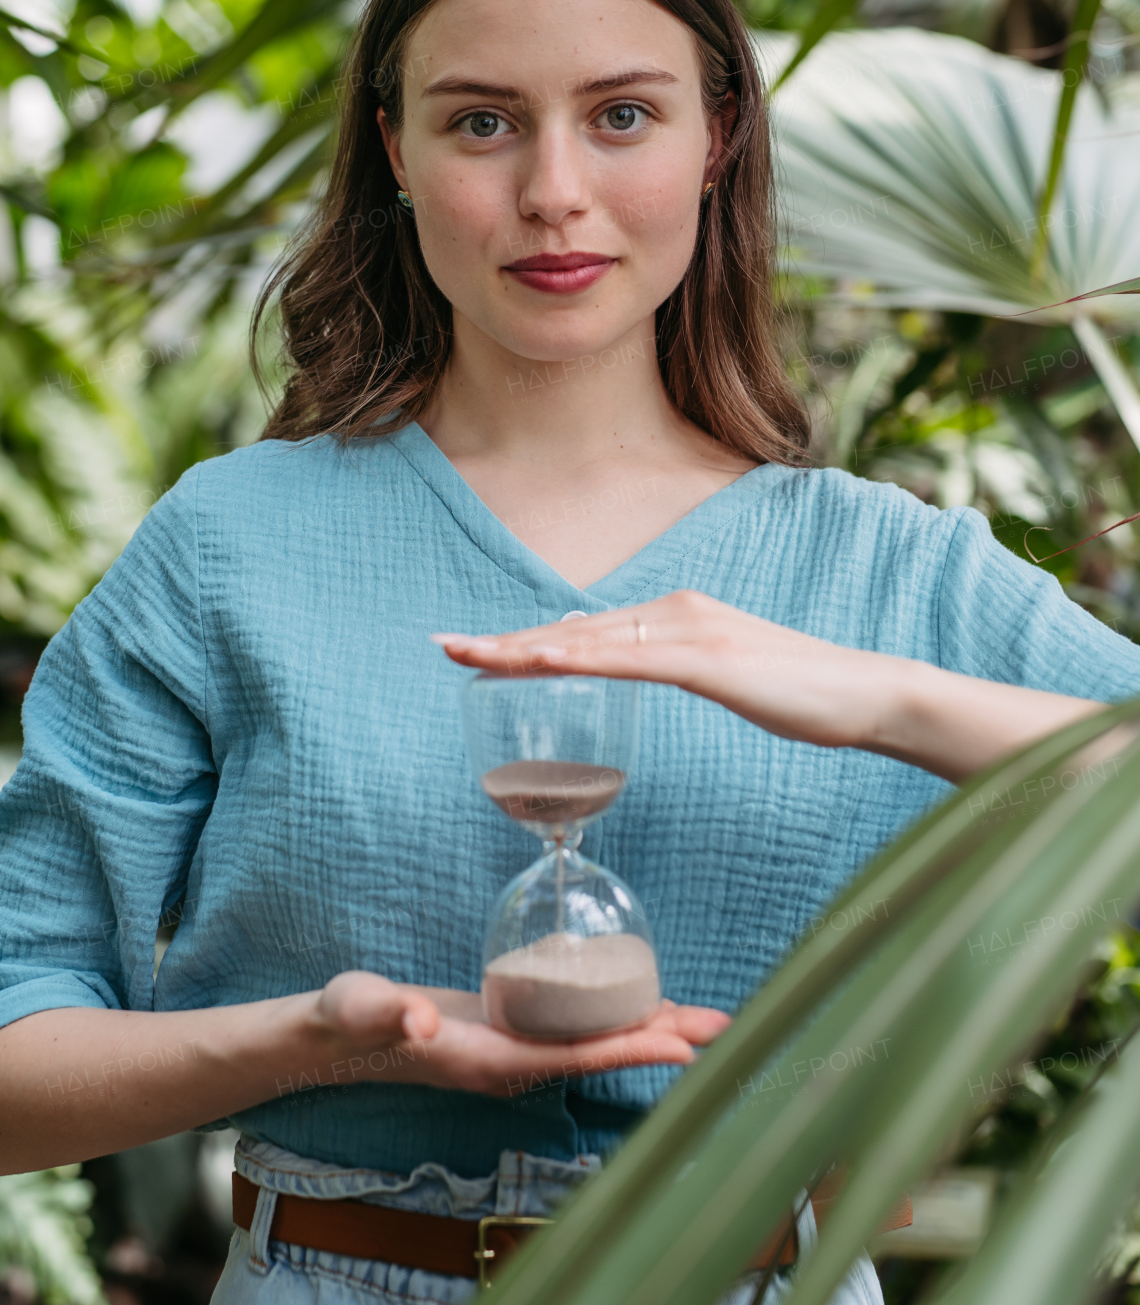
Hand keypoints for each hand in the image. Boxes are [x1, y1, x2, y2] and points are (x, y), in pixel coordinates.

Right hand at [308, 970, 729, 1099]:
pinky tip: (640, 1000)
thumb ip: (385, 1013)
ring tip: (704, 1018)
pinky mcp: (510, 1033)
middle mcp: (510, 1064)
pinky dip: (615, 1015)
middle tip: (726, 1029)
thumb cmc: (346, 1021)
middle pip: (599, 1053)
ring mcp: (513, 1051)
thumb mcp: (359, 1009)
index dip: (628, 1050)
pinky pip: (577, 1028)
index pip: (572, 1057)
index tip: (682, 1046)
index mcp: (487, 1062)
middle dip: (660, 1042)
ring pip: (595, 1042)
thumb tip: (418, 1020)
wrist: (334, 1038)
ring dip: (647, 1029)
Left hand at [435, 591, 880, 749]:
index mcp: (671, 615)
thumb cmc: (797, 692)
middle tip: (442, 647)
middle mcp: (672, 611)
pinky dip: (581, 660)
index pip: (581, 631)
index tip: (469, 649)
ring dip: (524, 648)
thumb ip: (673, 666)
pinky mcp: (707, 658)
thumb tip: (626, 669)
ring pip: (590, 642)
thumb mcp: (721, 676)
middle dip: (503, 641)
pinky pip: (630, 661)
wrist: (864, 693)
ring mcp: (689, 631)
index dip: (521, 640)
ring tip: (470, 655)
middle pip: (572, 630)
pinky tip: (542, 661)